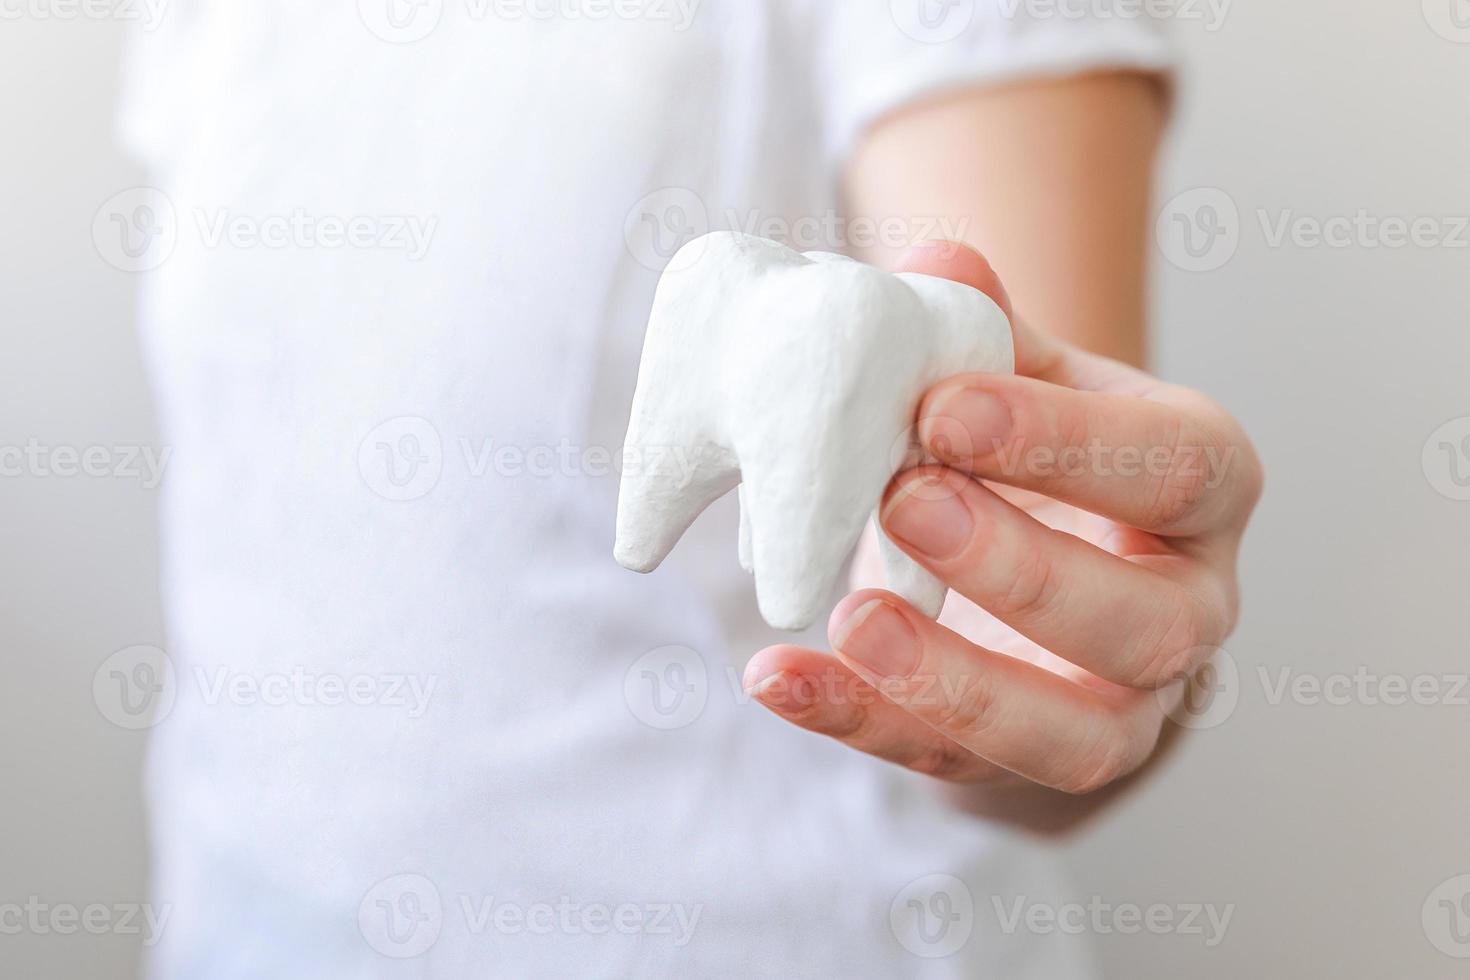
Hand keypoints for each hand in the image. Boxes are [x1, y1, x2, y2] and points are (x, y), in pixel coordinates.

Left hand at [742, 242, 1262, 800]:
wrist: (1048, 579)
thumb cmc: (1042, 464)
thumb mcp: (1032, 387)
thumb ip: (991, 336)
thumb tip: (938, 259)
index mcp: (1202, 490)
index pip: (1176, 467)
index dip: (1067, 442)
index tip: (943, 406)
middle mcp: (1188, 609)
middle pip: (1141, 619)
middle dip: (1020, 568)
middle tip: (901, 499)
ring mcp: (1123, 707)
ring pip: (1073, 735)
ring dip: (957, 683)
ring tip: (849, 617)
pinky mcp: (1032, 764)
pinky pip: (953, 766)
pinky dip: (860, 723)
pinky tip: (779, 678)